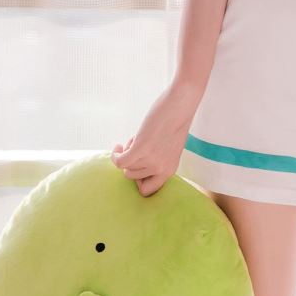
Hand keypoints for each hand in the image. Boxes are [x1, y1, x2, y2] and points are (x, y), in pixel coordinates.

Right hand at [110, 83, 197, 197]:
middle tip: (137, 146)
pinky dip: (115, 155)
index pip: (148, 190)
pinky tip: (119, 146)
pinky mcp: (141, 150)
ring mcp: (151, 161)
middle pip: (133, 177)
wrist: (180, 105)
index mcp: (170, 170)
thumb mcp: (169, 148)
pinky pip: (119, 161)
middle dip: (131, 162)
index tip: (137, 166)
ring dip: (127, 153)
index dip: (138, 180)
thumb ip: (157, 160)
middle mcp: (161, 169)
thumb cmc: (175, 121)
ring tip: (137, 139)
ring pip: (126, 167)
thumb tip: (134, 165)